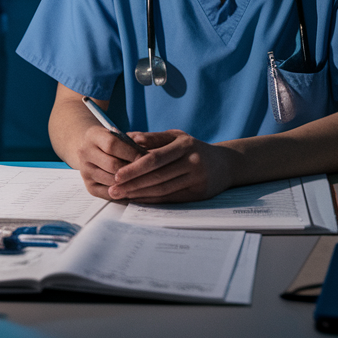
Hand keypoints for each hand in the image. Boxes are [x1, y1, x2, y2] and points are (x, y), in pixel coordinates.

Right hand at [73, 125, 149, 199]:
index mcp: (93, 136)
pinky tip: (135, 189)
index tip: (148, 157)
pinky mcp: (90, 187)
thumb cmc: (111, 141)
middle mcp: (85, 154)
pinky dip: (124, 193)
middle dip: (133, 169)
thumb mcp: (118, 135)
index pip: (112, 145)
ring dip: (130, 182)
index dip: (132, 152)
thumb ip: (131, 141)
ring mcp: (85, 172)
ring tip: (145, 180)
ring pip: (112, 181)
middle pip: (112, 165)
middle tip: (149, 170)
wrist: (91, 149)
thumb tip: (147, 156)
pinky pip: (109, 194)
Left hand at [107, 130, 234, 202]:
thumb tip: (128, 138)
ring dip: (140, 195)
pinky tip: (138, 200)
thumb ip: (153, 138)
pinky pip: (171, 199)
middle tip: (113, 190)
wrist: (224, 164)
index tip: (117, 175)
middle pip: (157, 176)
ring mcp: (197, 179)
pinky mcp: (199, 194)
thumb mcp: (177, 137)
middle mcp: (193, 162)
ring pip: (163, 190)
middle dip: (133, 184)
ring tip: (121, 196)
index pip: (155, 159)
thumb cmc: (193, 148)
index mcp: (185, 145)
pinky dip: (152, 200)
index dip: (135, 168)